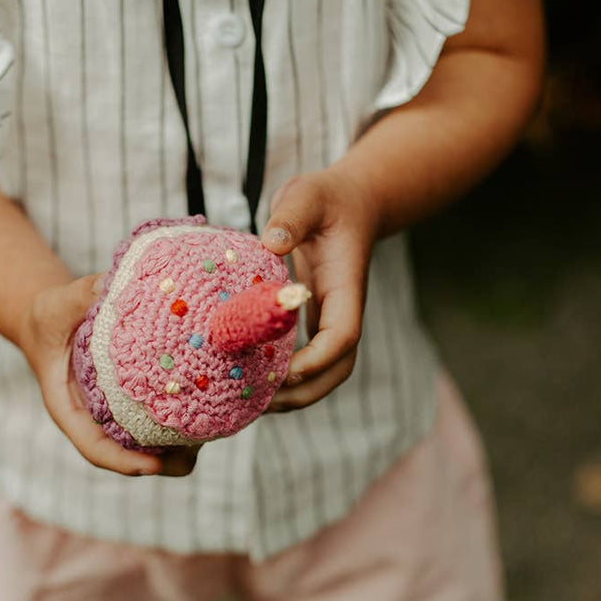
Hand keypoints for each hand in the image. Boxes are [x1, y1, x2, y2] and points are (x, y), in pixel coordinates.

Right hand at [19, 274, 199, 476]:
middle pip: (133, 457)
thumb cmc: (50, 317)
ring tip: (215, 429)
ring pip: (155, 447)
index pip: (94, 447)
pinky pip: (165, 421)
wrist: (55, 320)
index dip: (124, 462)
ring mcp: (120, 415)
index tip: (154, 466)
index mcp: (70, 408)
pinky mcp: (139, 402)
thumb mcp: (55, 306)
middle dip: (166, 461)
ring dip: (184, 447)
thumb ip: (78, 297)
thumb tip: (107, 287)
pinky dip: (188, 420)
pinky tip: (218, 405)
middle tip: (197, 449)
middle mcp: (97, 419)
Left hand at [259, 169, 379, 410]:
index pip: (344, 334)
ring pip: (325, 372)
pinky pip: (306, 358)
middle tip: (262, 403)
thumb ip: (291, 217)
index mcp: (346, 287)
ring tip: (253, 405)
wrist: (349, 202)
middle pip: (338, 368)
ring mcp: (329, 318)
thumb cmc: (327, 199)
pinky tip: (251, 382)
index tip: (288, 369)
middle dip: (305, 391)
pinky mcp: (314, 320)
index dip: (319, 358)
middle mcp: (342, 310)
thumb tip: (271, 243)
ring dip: (295, 395)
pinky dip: (284, 379)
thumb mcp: (308, 195)